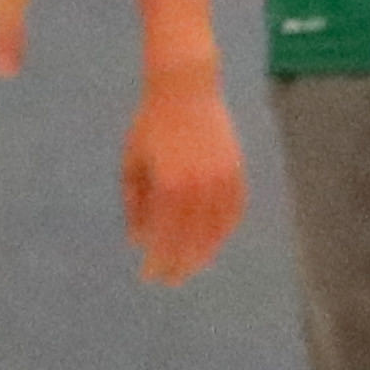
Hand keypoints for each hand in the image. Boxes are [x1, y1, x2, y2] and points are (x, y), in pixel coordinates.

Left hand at [123, 70, 248, 285]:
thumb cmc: (151, 125)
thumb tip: (138, 240)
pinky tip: (216, 240)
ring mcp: (222, 178)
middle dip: (180, 263)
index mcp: (168, 184)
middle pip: (192, 238)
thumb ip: (135, 203)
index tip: (149, 276)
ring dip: (206, 251)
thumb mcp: (132, 163)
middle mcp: (198, 185)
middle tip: (171, 280)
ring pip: (216, 228)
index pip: (164, 235)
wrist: (185, 89)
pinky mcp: (236, 170)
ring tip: (194, 266)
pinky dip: (226, 228)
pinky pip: (235, 209)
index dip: (157, 259)